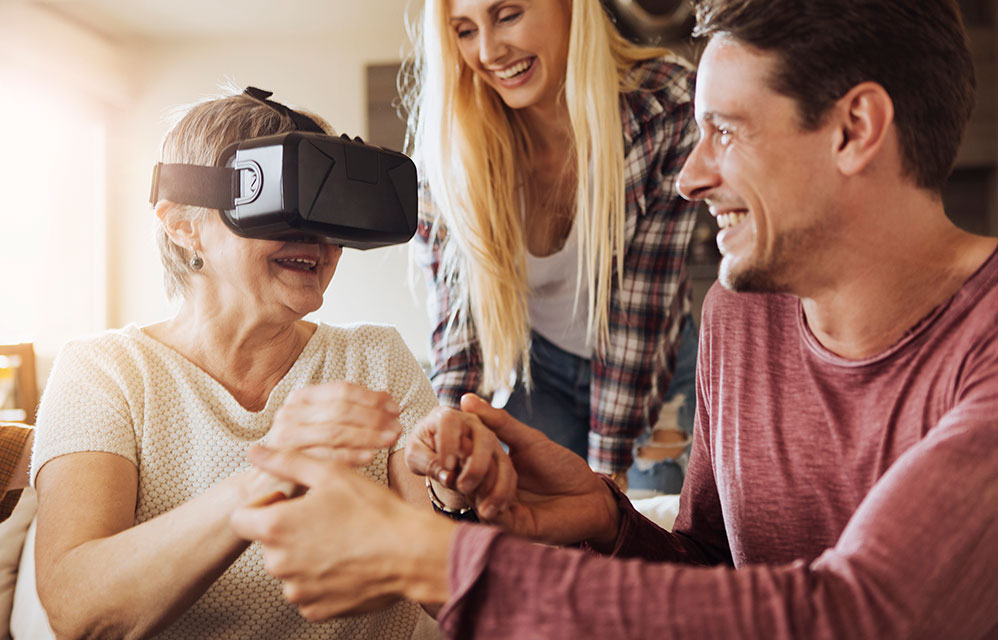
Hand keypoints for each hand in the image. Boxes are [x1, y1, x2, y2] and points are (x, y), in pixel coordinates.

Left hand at [230, 446, 454, 620]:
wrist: (411, 553)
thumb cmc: (374, 511)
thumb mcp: (330, 473)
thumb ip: (285, 460)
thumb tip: (254, 451)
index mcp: (275, 526)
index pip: (240, 518)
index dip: (264, 506)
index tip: (291, 503)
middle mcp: (279, 563)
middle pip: (268, 543)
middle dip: (289, 530)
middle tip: (327, 518)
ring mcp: (297, 590)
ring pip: (288, 568)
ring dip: (305, 555)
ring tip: (341, 540)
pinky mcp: (316, 610)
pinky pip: (307, 591)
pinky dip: (321, 580)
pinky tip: (346, 562)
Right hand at [269, 381, 402, 465]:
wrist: (267, 485)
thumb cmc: (305, 454)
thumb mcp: (327, 427)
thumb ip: (352, 412)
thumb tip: (387, 399)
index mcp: (301, 398)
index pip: (341, 389)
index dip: (371, 397)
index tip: (395, 408)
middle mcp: (290, 412)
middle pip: (341, 409)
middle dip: (374, 417)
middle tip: (398, 427)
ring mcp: (285, 436)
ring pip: (335, 431)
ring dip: (368, 435)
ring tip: (390, 440)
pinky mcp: (285, 461)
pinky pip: (325, 455)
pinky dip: (351, 454)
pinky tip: (371, 456)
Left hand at [405, 406, 516, 519]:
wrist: (435, 450)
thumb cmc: (422, 449)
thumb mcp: (415, 455)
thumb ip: (427, 462)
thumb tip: (448, 477)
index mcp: (446, 417)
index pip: (450, 422)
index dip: (449, 443)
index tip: (445, 466)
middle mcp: (472, 424)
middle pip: (484, 438)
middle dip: (476, 465)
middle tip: (462, 488)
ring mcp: (489, 440)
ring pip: (501, 457)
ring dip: (494, 484)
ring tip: (483, 509)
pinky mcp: (499, 457)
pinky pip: (509, 473)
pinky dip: (504, 492)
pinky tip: (496, 509)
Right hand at [459, 394, 620, 546]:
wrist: (592, 495)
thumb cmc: (562, 466)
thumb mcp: (529, 440)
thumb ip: (499, 422)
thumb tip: (466, 399)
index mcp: (493, 467)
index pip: (464, 457)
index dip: (458, 445)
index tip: (455, 433)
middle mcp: (492, 488)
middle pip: (465, 477)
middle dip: (464, 463)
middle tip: (464, 453)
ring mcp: (500, 508)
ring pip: (476, 496)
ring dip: (480, 481)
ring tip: (486, 469)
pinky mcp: (513, 526)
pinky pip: (492, 515)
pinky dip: (490, 502)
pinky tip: (497, 492)